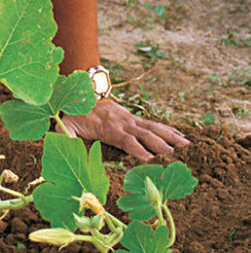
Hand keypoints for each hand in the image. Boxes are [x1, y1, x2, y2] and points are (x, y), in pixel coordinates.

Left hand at [60, 97, 189, 162]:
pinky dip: (168, 129)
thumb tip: (67, 147)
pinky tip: (181, 136)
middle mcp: (123, 124)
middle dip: (160, 144)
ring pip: (153, 128)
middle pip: (145, 134)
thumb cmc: (75, 114)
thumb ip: (67, 136)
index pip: (126, 140)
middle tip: (175, 154)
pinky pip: (154, 124)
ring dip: (170, 136)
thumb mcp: (66, 125)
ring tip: (187, 145)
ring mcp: (131, 120)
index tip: (150, 159)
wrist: (83, 93)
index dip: (137, 149)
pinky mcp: (134, 118)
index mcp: (108, 128)